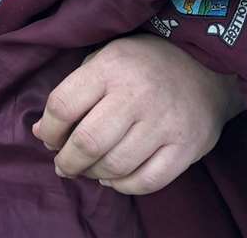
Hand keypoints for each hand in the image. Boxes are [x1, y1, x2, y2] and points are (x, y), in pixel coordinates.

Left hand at [31, 34, 242, 195]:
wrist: (206, 65)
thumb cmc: (143, 63)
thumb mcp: (105, 59)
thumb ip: (73, 93)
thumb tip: (41, 132)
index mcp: (110, 67)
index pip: (63, 105)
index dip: (49, 129)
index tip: (49, 138)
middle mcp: (136, 95)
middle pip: (88, 142)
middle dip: (68, 161)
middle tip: (64, 165)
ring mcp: (164, 123)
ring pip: (115, 166)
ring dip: (94, 175)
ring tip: (89, 170)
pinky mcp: (187, 147)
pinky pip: (147, 181)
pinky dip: (123, 186)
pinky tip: (114, 178)